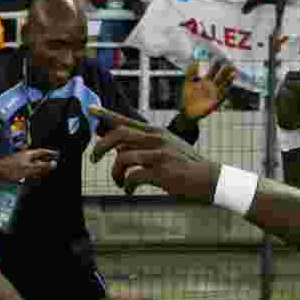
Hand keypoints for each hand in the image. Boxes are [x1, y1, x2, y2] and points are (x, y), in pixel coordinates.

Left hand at [0, 149, 58, 181]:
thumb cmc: (10, 170)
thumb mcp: (29, 169)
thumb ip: (42, 167)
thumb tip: (53, 164)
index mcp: (29, 154)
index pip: (42, 151)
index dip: (50, 153)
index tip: (56, 154)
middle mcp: (24, 156)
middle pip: (38, 157)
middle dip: (45, 161)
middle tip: (52, 164)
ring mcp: (19, 160)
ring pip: (32, 163)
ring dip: (38, 167)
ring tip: (44, 172)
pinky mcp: (16, 166)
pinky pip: (27, 167)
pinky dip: (32, 171)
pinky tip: (32, 176)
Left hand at [90, 108, 212, 196]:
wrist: (209, 179)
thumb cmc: (184, 165)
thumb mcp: (165, 147)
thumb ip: (142, 145)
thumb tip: (116, 146)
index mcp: (155, 132)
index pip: (125, 120)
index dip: (106, 115)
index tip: (90, 110)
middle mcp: (156, 138)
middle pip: (118, 135)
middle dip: (100, 147)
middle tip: (94, 159)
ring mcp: (159, 154)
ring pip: (122, 157)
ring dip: (115, 173)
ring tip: (119, 182)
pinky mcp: (161, 171)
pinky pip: (132, 176)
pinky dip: (126, 185)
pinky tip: (129, 190)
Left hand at [180, 61, 235, 121]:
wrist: (187, 111)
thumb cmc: (187, 97)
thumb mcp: (187, 83)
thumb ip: (191, 73)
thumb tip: (194, 62)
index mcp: (204, 81)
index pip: (212, 71)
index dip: (216, 65)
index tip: (220, 58)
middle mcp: (210, 86)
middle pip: (219, 76)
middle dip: (225, 70)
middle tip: (230, 63)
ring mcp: (214, 93)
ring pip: (223, 84)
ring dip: (228, 79)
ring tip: (233, 73)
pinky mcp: (216, 100)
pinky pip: (223, 94)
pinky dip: (227, 89)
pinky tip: (231, 84)